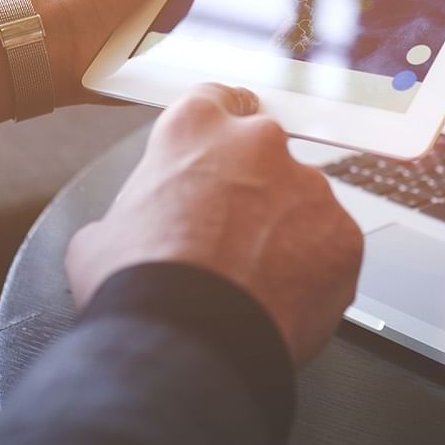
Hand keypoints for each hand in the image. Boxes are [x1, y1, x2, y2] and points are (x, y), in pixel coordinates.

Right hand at [64, 83, 364, 365]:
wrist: (187, 344)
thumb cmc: (140, 288)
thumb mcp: (101, 239)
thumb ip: (128, 217)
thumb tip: (121, 236)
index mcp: (195, 130)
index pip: (215, 100)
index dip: (217, 125)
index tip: (221, 144)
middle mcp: (258, 143)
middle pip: (264, 153)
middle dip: (252, 188)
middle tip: (230, 236)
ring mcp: (308, 186)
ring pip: (302, 202)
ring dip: (285, 232)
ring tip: (254, 281)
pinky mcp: (343, 234)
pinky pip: (331, 247)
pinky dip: (314, 271)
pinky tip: (282, 301)